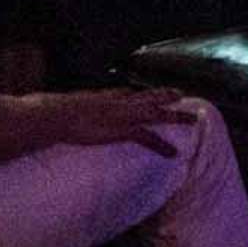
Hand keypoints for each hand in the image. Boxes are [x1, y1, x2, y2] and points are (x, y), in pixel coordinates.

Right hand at [41, 88, 190, 156]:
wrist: (54, 116)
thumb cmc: (54, 113)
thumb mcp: (66, 105)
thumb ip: (75, 105)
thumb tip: (69, 105)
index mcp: (104, 98)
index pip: (128, 94)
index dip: (142, 94)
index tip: (152, 93)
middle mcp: (117, 103)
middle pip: (148, 97)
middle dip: (166, 96)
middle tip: (182, 95)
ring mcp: (122, 114)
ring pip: (156, 113)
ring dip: (175, 116)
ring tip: (193, 119)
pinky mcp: (122, 129)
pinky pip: (148, 137)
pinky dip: (161, 145)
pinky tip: (173, 153)